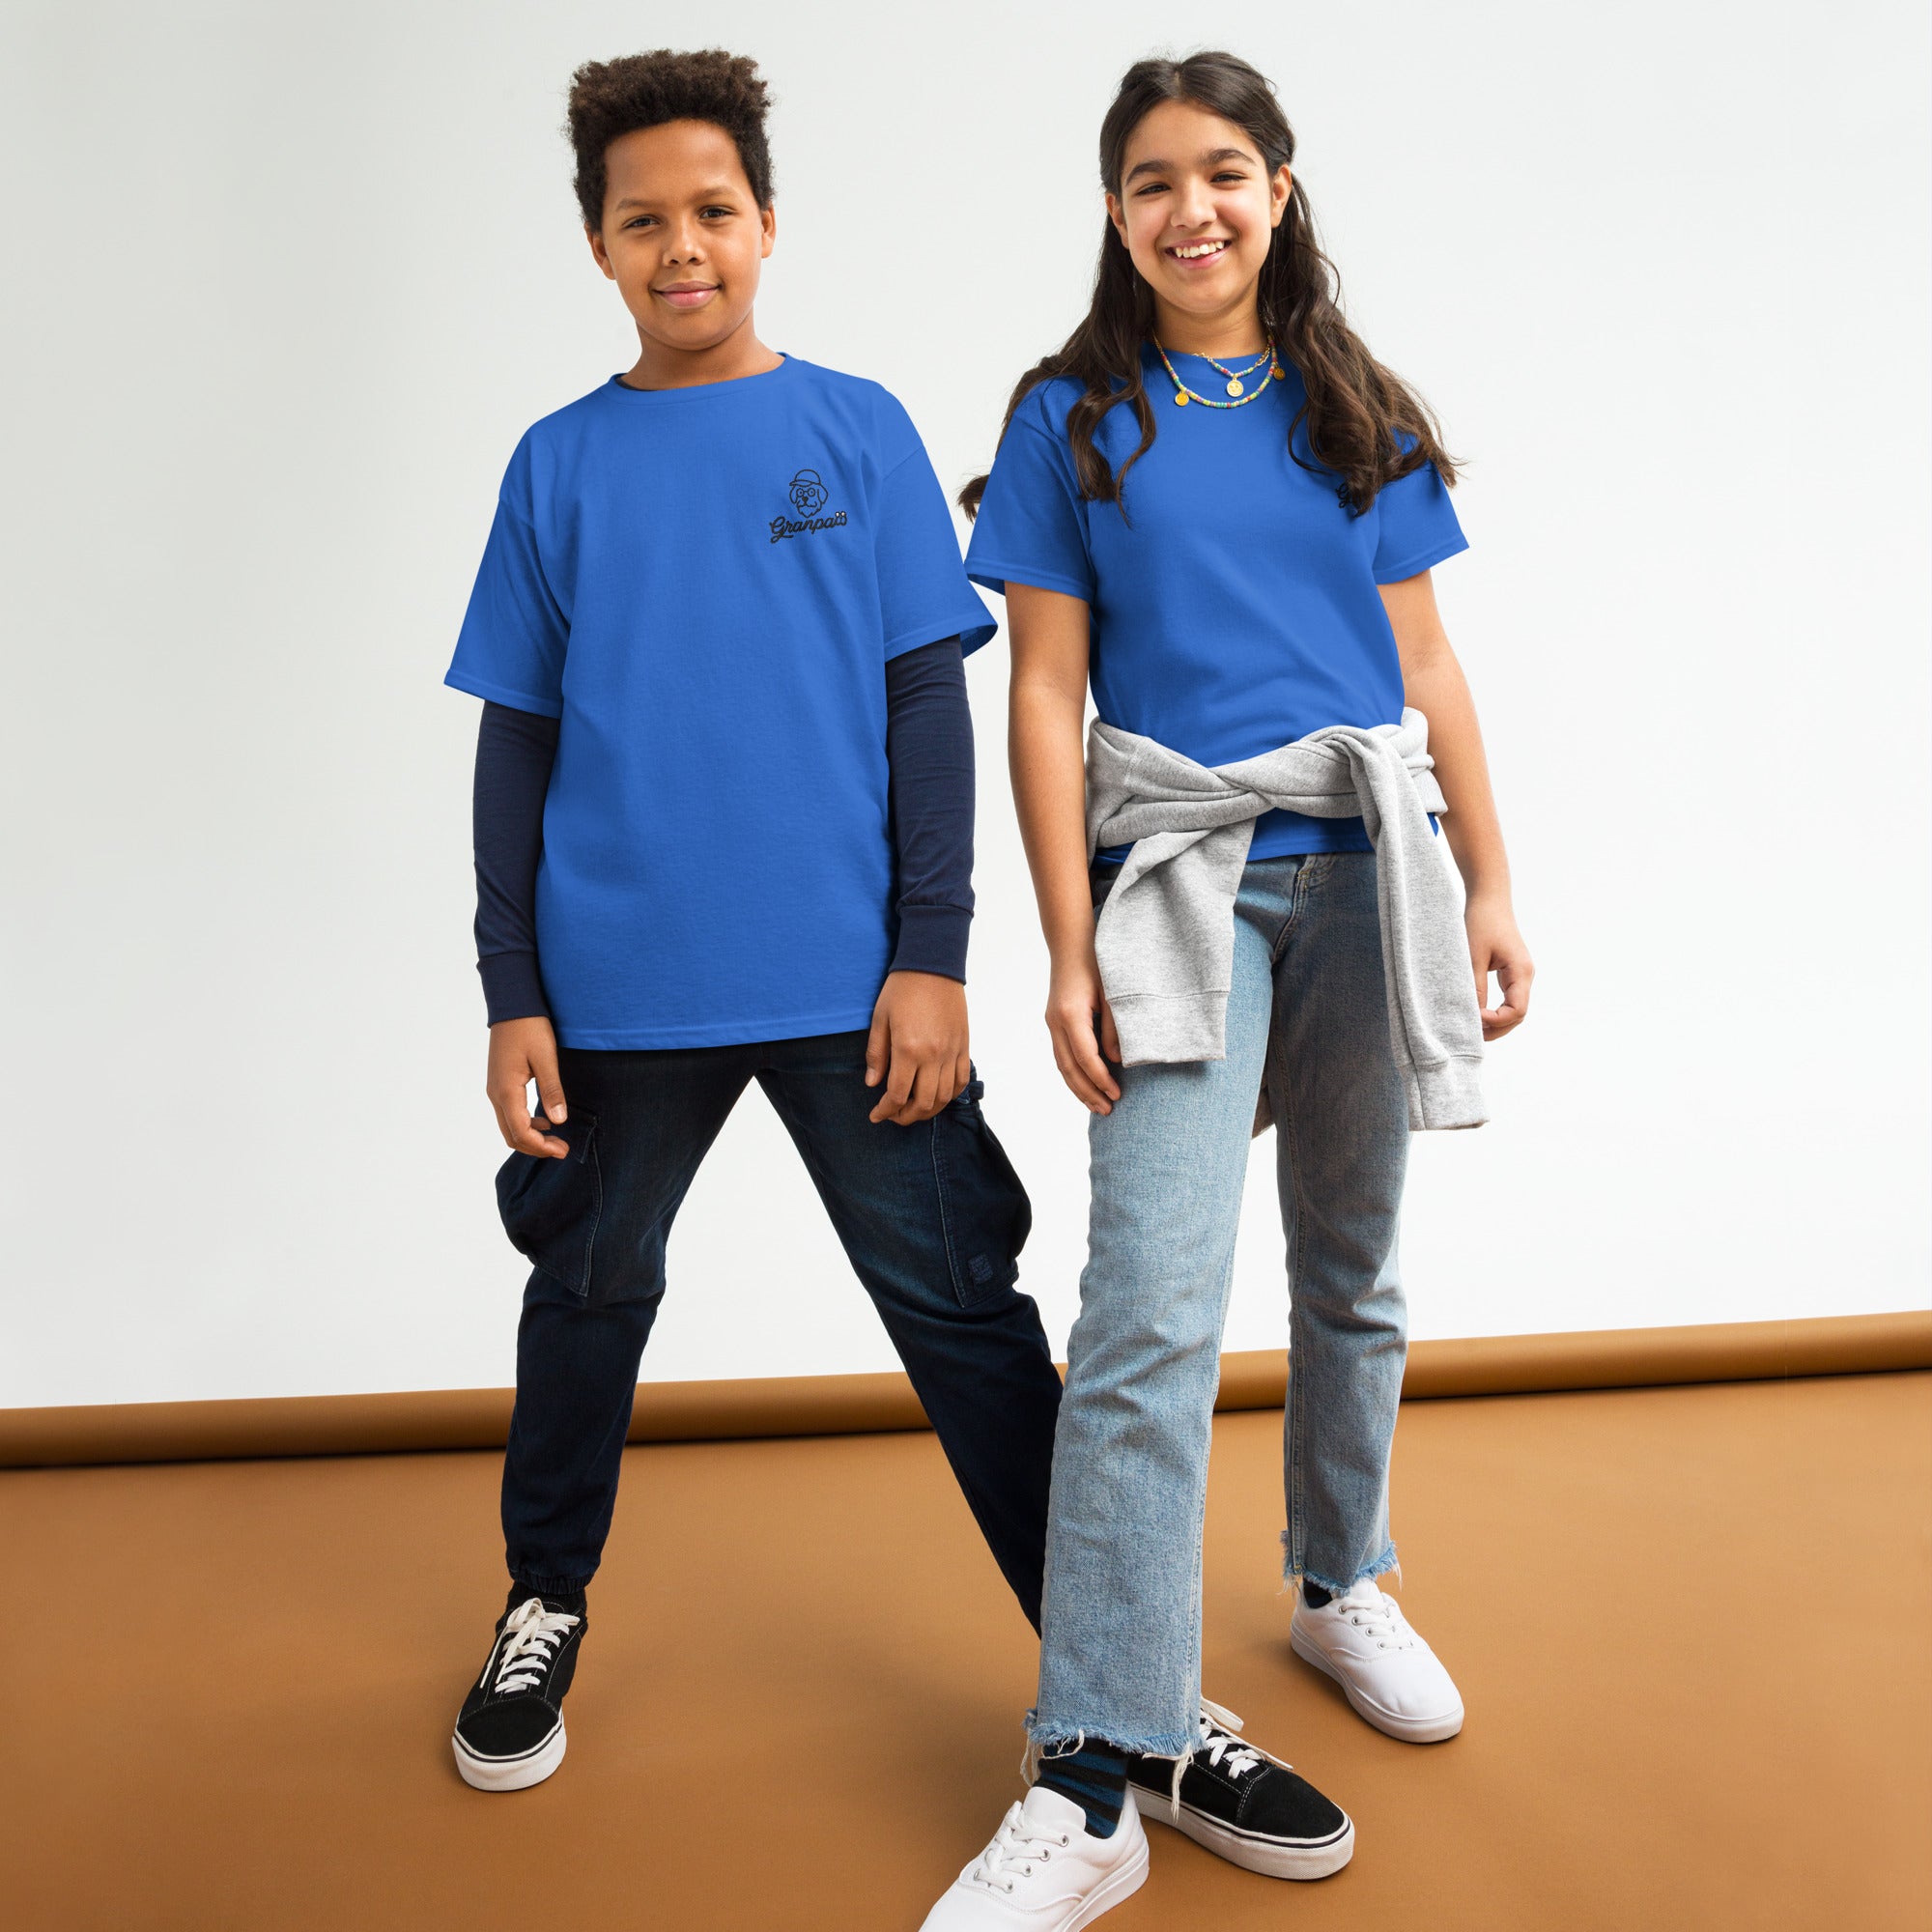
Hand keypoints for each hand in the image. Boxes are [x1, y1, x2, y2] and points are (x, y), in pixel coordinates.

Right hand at [487, 1016, 569, 1156]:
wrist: (512, 1005)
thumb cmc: (530, 1027)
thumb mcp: (546, 1058)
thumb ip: (552, 1090)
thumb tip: (558, 1121)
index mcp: (507, 1090)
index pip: (520, 1133)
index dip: (541, 1147)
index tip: (563, 1150)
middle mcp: (496, 1094)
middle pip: (511, 1135)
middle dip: (536, 1148)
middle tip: (562, 1150)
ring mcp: (495, 1089)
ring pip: (508, 1126)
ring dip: (530, 1137)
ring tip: (556, 1138)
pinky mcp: (499, 1083)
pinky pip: (509, 1113)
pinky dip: (525, 1124)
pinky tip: (544, 1120)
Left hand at [865, 971, 970, 1124]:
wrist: (933, 965)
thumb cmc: (902, 988)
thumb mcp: (880, 1019)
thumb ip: (876, 1055)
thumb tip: (872, 1084)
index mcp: (908, 1049)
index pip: (897, 1094)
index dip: (885, 1110)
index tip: (876, 1115)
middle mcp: (934, 1055)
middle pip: (923, 1103)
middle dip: (905, 1116)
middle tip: (893, 1116)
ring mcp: (952, 1051)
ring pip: (944, 1096)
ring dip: (928, 1110)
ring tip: (913, 1109)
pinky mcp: (964, 1045)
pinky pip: (961, 1080)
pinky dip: (949, 1094)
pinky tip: (936, 1095)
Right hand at [1045, 947, 1122, 1113]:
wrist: (1071, 944)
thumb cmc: (1096, 964)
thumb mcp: (1113, 994)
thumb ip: (1114, 1028)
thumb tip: (1116, 1061)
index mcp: (1071, 1014)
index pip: (1085, 1057)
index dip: (1101, 1079)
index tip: (1117, 1094)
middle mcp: (1056, 1022)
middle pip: (1069, 1068)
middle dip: (1088, 1092)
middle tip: (1108, 1110)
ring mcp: (1052, 1023)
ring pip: (1062, 1065)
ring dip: (1078, 1088)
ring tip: (1097, 1106)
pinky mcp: (1055, 1023)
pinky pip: (1061, 1056)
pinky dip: (1073, 1074)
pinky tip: (1086, 1085)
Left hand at [1466, 892, 1533, 1040]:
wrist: (1489, 899)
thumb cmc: (1481, 923)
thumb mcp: (1473, 957)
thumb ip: (1475, 987)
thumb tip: (1473, 1016)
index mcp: (1521, 972)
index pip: (1516, 1010)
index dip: (1496, 1021)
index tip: (1473, 1020)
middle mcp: (1525, 976)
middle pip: (1518, 1015)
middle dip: (1497, 1028)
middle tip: (1471, 1035)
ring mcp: (1520, 975)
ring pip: (1514, 1010)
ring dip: (1496, 1022)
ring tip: (1473, 1029)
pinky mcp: (1511, 973)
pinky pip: (1508, 999)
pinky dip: (1496, 1011)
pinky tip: (1478, 1015)